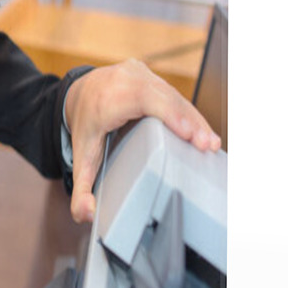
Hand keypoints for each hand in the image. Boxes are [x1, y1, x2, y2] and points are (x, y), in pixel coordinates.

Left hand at [65, 59, 220, 223]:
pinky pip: (172, 93)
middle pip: (164, 99)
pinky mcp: (150, 75)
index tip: (189, 134)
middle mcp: (124, 80)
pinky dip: (187, 112)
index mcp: (108, 99)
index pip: (143, 101)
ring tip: (210, 142)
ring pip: (172, 95)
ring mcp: (138, 73)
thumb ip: (80, 190)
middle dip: (189, 122)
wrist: (77, 94)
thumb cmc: (85, 126)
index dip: (169, 115)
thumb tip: (87, 214)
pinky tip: (201, 130)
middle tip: (207, 146)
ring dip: (193, 118)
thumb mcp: (80, 159)